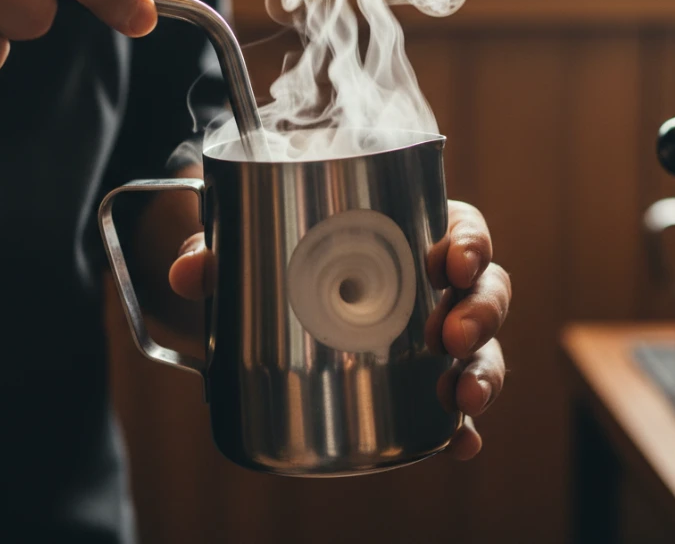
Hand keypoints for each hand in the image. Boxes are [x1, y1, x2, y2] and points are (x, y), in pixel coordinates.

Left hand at [169, 200, 509, 460]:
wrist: (265, 312)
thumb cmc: (278, 260)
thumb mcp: (248, 250)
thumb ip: (218, 252)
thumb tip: (188, 272)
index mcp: (411, 233)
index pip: (461, 229)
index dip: (470, 243)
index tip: (451, 261)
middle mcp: (435, 287)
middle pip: (486, 290)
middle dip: (481, 312)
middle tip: (452, 333)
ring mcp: (435, 341)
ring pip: (483, 351)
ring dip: (483, 372)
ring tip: (461, 396)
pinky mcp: (423, 388)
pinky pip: (456, 409)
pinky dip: (463, 429)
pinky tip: (460, 444)